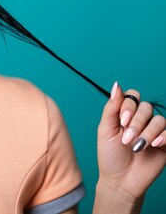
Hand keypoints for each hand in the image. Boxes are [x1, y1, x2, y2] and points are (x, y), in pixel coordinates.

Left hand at [96, 81, 165, 201]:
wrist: (119, 180)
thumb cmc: (110, 155)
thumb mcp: (106, 129)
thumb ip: (111, 108)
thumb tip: (116, 85)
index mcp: (126, 114)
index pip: (133, 97)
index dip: (128, 105)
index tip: (121, 122)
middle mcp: (141, 120)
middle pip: (146, 107)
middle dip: (136, 122)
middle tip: (126, 139)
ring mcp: (155, 132)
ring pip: (159, 119)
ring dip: (147, 132)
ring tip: (137, 146)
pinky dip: (163, 136)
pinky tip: (154, 144)